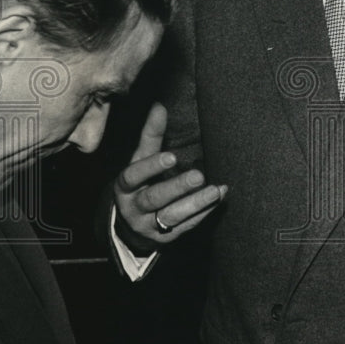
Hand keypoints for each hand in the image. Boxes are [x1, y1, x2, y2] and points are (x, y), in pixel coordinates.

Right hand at [114, 102, 227, 253]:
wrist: (132, 223)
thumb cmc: (140, 183)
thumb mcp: (140, 160)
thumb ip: (150, 136)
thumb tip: (159, 106)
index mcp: (124, 187)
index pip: (133, 176)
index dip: (151, 167)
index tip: (172, 156)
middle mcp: (133, 208)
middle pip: (154, 198)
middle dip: (177, 188)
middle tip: (198, 176)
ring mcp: (149, 226)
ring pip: (172, 217)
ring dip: (195, 204)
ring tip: (216, 191)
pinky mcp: (165, 238)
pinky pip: (186, 226)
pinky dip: (204, 212)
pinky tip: (219, 198)